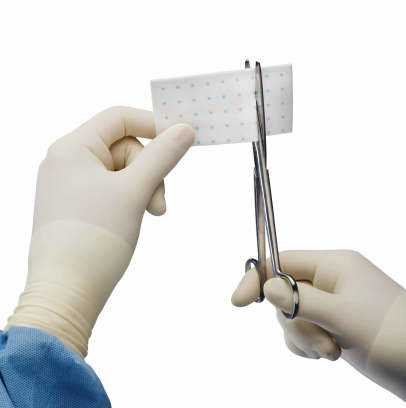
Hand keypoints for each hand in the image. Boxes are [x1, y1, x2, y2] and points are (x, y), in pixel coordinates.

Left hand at [5, 107, 193, 357]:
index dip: (153, 124)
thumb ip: (162, 156)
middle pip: (124, 146)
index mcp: (72, 148)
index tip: (181, 140)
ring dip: (143, 188)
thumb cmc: (95, 239)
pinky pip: (112, 188)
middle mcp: (67, 161)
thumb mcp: (135, 191)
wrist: (66, 293)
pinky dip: (130, 199)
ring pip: (121, 170)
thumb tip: (184, 129)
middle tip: (158, 204)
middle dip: (149, 171)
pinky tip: (133, 219)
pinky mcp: (76, 204)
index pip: (119, 118)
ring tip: (148, 214)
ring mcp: (70, 184)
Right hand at [232, 250, 405, 407]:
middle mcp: (332, 280)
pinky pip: (302, 330)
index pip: (283, 262)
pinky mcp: (334, 324)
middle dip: (294, 322)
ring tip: (333, 351)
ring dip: (304, 338)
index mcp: (336, 264)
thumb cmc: (395, 336)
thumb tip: (266, 288)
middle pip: (285, 293)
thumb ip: (301, 301)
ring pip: (292, 315)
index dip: (257, 279)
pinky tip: (331, 354)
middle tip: (322, 343)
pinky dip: (308, 345)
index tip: (236, 301)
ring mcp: (333, 303)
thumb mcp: (344, 317)